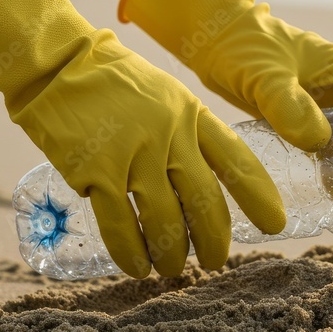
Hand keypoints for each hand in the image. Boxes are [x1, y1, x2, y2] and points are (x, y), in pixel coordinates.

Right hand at [0, 0, 284, 277]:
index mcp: (192, 115)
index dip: (258, 196)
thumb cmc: (110, 81)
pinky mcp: (98, 171)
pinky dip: (131, 253)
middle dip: (215, 240)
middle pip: (205, 201)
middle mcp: (171, 136)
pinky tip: (136, 268)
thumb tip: (193, 187)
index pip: (237, 160)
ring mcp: (135, 154)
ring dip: (173, 254)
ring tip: (172, 269)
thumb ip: (184, 133)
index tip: (274, 224)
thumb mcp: (165, 95)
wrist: (57, 62)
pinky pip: (121, 225)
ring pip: (166, 221)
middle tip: (216, 262)